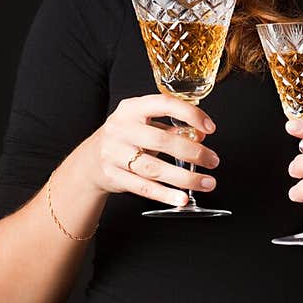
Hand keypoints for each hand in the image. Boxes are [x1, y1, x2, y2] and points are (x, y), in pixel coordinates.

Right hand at [83, 95, 219, 207]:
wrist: (90, 160)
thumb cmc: (126, 138)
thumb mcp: (145, 125)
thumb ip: (172, 128)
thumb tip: (201, 134)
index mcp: (131, 108)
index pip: (164, 104)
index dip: (190, 115)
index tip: (210, 128)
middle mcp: (121, 128)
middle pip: (161, 141)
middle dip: (193, 152)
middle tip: (213, 161)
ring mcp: (114, 153)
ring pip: (154, 168)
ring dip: (184, 178)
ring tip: (206, 183)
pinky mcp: (113, 176)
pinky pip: (144, 187)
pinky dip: (165, 194)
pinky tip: (182, 198)